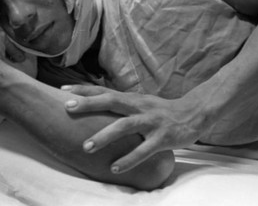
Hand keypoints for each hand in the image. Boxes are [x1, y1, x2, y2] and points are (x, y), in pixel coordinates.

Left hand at [63, 85, 205, 173]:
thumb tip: (96, 107)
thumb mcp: (140, 103)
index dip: (84, 89)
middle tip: (67, 108)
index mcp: (132, 99)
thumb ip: (121, 105)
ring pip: (125, 126)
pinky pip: (143, 150)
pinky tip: (115, 168)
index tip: (63, 90)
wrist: (194, 113)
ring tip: (86, 147)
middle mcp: (139, 106)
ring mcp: (151, 121)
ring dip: (104, 136)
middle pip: (111, 101)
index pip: (104, 90)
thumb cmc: (160, 111)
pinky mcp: (162, 138)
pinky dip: (129, 158)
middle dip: (89, 104)